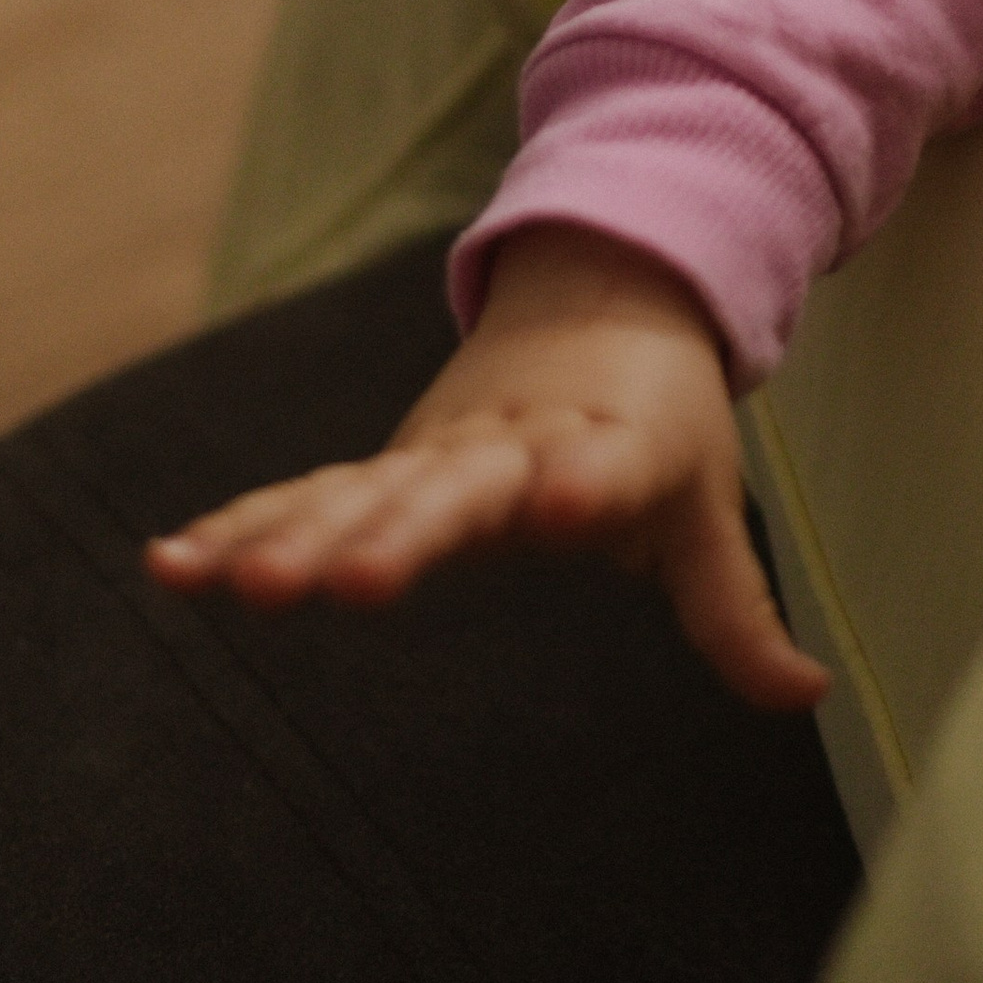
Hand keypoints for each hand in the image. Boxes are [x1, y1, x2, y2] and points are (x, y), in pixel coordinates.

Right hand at [145, 222, 827, 710]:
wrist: (603, 287)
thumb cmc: (657, 418)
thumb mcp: (705, 503)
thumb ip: (736, 611)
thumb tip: (807, 695)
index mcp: (607, 445)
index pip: (606, 469)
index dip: (590, 487)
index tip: (566, 503)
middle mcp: (510, 442)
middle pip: (457, 489)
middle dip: (401, 534)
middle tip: (344, 582)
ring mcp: (437, 448)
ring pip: (363, 487)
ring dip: (296, 534)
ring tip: (241, 584)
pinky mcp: (386, 462)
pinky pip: (307, 491)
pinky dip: (242, 523)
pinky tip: (174, 565)